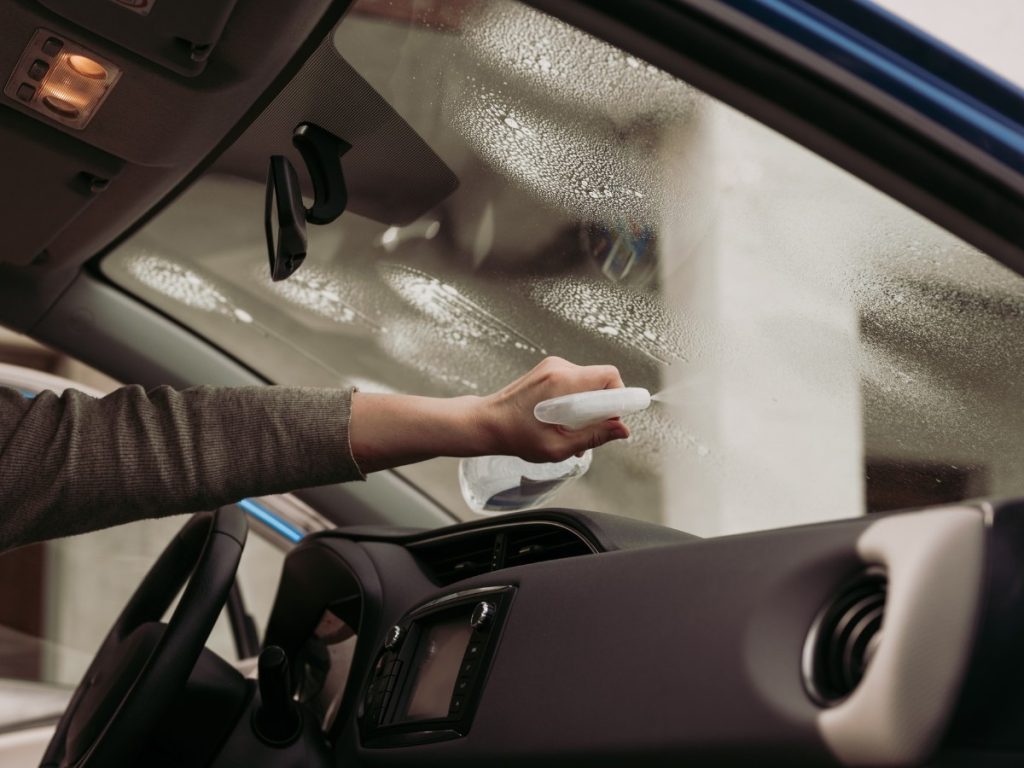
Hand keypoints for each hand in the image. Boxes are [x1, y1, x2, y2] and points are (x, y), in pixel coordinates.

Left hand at [349, 357, 629, 472]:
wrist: (485, 423)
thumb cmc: (515, 436)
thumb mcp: (558, 446)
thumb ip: (594, 437)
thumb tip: (623, 430)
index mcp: (563, 382)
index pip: (609, 377)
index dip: (620, 398)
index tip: (618, 418)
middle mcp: (559, 367)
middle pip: (601, 381)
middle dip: (602, 407)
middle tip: (589, 432)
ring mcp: (552, 367)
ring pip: (588, 384)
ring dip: (587, 408)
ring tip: (570, 431)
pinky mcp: (548, 371)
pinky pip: (575, 384)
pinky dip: (575, 403)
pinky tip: (561, 422)